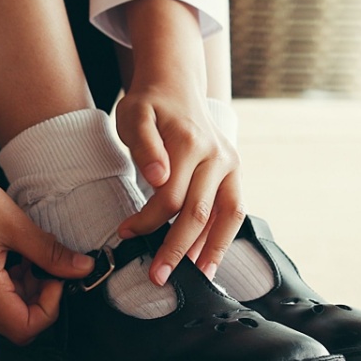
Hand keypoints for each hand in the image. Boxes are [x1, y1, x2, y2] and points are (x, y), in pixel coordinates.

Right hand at [0, 110, 94, 343]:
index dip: (50, 308)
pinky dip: (12, 283)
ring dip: (27, 291)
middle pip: (16, 326)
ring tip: (32, 255)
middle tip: (49, 266)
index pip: (26, 329)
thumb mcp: (15, 223)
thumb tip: (83, 269)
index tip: (58, 277)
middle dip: (41, 301)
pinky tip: (16, 254)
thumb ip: (51, 253)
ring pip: (6, 311)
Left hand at [115, 0, 247, 285]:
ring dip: (212, 249)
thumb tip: (158, 179)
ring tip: (197, 277)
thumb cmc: (150, 104)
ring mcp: (230, 164)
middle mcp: (217, 156)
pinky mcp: (234, 172)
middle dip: (177, 249)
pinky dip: (223, 236)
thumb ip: (144, 146)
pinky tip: (208, 258)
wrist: (176, 84)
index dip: (147, 221)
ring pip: (228, 215)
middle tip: (158, 277)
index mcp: (191, 143)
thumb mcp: (134, 115)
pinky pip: (233, 210)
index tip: (126, 234)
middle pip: (199, 212)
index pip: (170, 198)